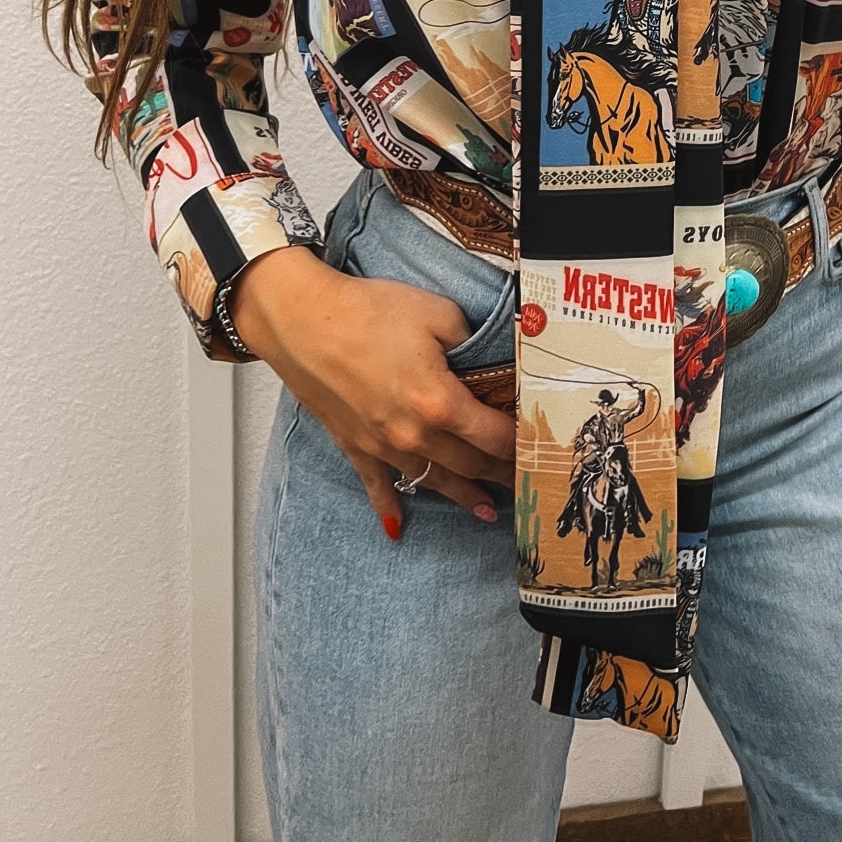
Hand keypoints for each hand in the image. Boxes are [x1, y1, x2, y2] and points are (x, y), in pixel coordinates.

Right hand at [228, 247, 516, 537]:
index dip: (520, 445)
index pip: (494, 435)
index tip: (538, 451)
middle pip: (469, 463)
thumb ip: (471, 339)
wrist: (302, 320)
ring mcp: (382, 445)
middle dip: (499, 474)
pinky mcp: (354, 445)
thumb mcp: (436, 313)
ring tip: (485, 509)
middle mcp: (414, 434)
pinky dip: (388, 509)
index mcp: (440, 403)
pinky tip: (396, 530)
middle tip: (523, 484)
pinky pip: (377, 486)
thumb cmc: (367, 311)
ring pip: (433, 480)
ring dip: (461, 495)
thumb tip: (489, 356)